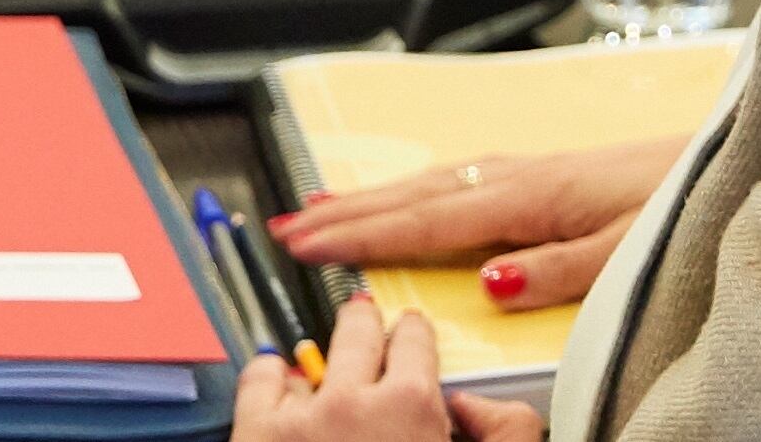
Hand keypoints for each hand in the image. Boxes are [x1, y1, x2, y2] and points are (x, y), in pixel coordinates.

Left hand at [230, 299, 540, 441]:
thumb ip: (507, 432)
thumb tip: (474, 402)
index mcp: (412, 410)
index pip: (414, 338)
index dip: (414, 336)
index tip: (411, 337)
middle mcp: (351, 400)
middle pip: (358, 331)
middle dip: (367, 329)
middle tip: (369, 330)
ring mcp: (296, 418)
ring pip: (307, 356)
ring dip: (319, 363)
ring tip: (324, 375)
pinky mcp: (253, 436)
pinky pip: (258, 379)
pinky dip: (270, 377)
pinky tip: (280, 388)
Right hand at [269, 137, 688, 312]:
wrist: (726, 155)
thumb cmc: (683, 199)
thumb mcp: (628, 251)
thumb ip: (557, 269)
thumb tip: (487, 284)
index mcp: (533, 197)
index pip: (429, 222)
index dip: (364, 235)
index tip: (308, 244)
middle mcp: (522, 176)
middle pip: (416, 195)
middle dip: (347, 210)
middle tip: (286, 225)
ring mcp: (531, 168)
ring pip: (431, 181)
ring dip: (374, 195)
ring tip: (321, 204)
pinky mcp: (547, 171)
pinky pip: (458, 176)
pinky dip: (419, 186)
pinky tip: (410, 193)